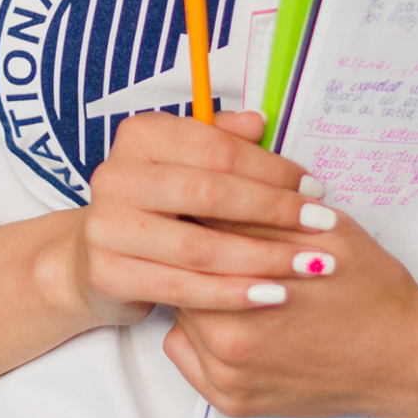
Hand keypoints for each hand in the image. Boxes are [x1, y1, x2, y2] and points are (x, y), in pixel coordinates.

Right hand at [53, 111, 344, 327]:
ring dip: (262, 257)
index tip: (314, 188)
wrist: (95, 257)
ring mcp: (107, 227)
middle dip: (274, 210)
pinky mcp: (108, 274)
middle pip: (209, 194)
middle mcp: (115, 177)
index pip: (216, 149)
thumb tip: (258, 122)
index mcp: (139, 136)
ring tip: (308, 264)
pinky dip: (232, 294)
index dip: (271, 169)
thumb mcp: (185, 163)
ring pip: (199, 246)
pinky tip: (270, 295)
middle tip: (323, 224)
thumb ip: (221, 141)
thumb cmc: (158, 207)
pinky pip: (183, 288)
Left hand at [158, 201, 417, 417]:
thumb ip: (261, 209)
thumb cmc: (372, 290)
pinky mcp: (231, 401)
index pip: (195, 230)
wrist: (404, 361)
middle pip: (181, 273)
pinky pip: (184, 355)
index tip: (204, 207)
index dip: (199, 213)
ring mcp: (227, 374)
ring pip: (179, 313)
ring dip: (195, 294)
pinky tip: (232, 321)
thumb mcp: (326, 230)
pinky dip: (198, 336)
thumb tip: (208, 184)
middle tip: (216, 242)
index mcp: (248, 281)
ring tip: (231, 282)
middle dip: (195, 253)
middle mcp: (228, 335)